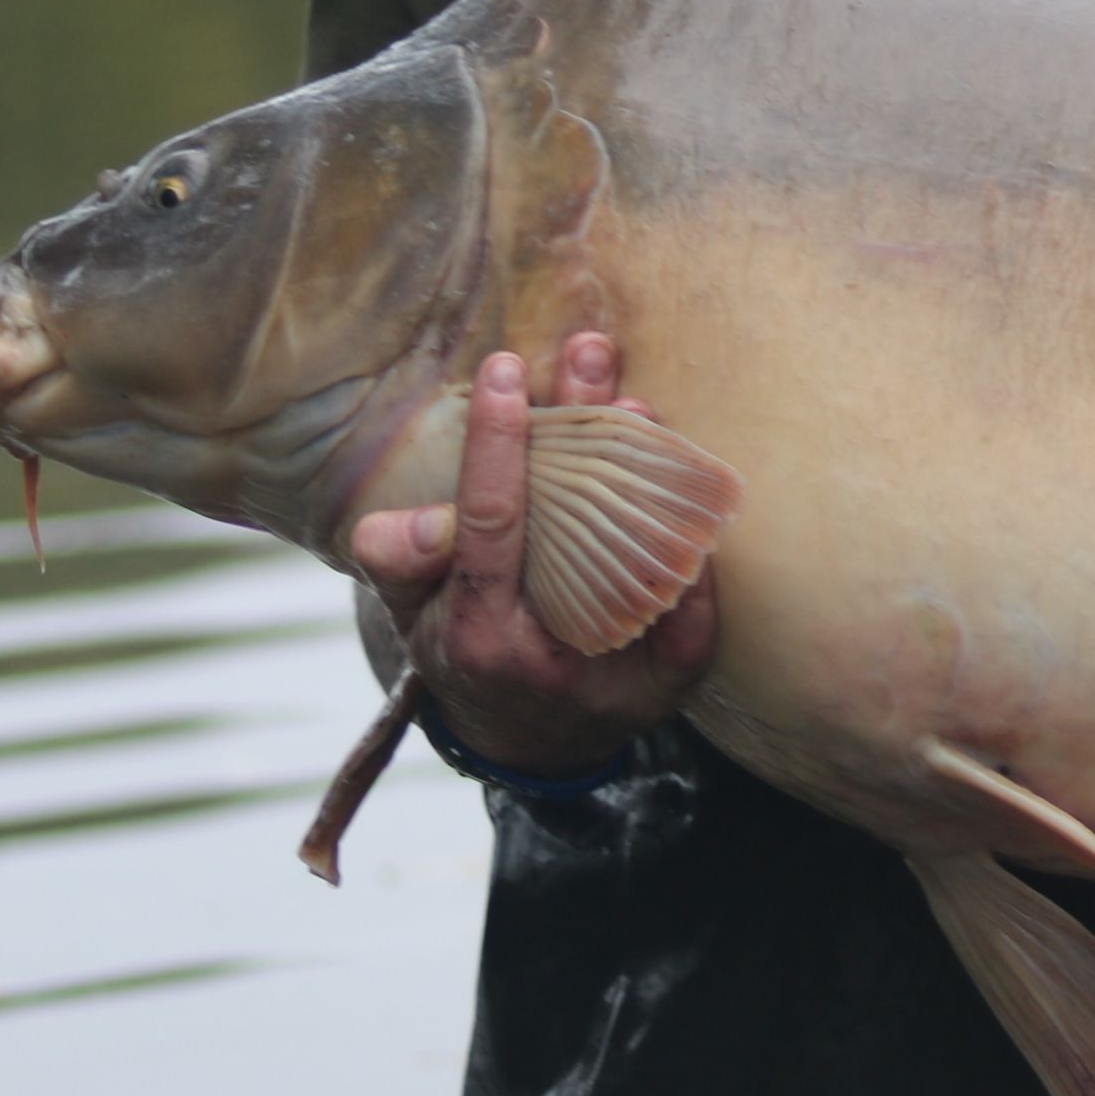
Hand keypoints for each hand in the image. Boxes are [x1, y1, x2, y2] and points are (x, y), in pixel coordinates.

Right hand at [348, 334, 719, 777]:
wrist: (532, 744)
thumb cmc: (464, 652)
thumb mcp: (410, 615)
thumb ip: (397, 561)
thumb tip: (420, 519)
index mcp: (479, 630)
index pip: (491, 522)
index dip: (497, 444)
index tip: (502, 367)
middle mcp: (554, 649)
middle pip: (580, 518)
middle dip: (584, 426)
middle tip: (590, 351)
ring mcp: (622, 664)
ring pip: (645, 548)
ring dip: (644, 466)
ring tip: (635, 400)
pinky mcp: (676, 672)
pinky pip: (696, 594)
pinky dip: (689, 533)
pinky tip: (682, 477)